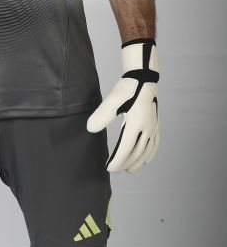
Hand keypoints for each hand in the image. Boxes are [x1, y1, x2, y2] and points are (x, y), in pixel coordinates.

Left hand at [87, 38, 158, 172]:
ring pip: (146, 151)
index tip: (109, 168)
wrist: (144, 76)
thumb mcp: (113, 99)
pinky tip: (145, 159)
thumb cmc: (128, 87)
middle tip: (115, 170)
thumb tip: (90, 128)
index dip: (117, 161)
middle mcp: (147, 128)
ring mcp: (153, 127)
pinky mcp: (156, 124)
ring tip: (129, 169)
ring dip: (137, 162)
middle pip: (136, 153)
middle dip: (126, 163)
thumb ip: (102, 115)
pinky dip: (150, 154)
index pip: (126, 149)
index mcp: (136, 123)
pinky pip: (155, 144)